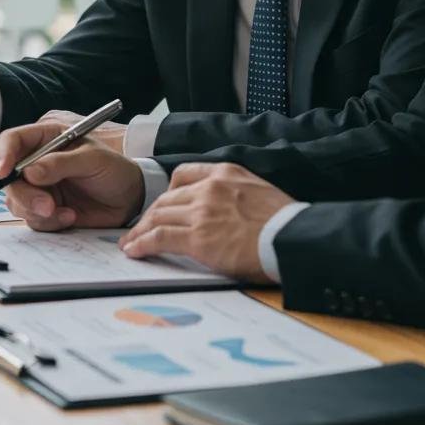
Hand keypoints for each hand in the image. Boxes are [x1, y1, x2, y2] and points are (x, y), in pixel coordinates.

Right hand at [0, 119, 144, 230]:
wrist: (130, 198)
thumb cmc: (114, 169)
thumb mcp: (92, 159)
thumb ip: (61, 163)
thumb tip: (29, 172)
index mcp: (46, 139)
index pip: (12, 141)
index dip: (3, 155)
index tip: (3, 173)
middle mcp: (36, 162)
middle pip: (9, 178)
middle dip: (24, 195)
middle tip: (46, 205)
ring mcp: (39, 188)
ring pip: (17, 202)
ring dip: (36, 211)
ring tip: (64, 213)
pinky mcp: (45, 210)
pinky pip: (33, 220)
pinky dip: (49, 222)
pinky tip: (70, 217)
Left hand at [119, 162, 294, 282]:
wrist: (294, 238)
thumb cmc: (285, 222)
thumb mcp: (258, 190)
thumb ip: (235, 194)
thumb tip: (225, 211)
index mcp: (225, 173)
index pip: (183, 174)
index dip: (168, 191)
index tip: (163, 204)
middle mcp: (209, 188)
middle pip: (166, 198)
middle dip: (150, 215)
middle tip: (140, 228)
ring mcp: (202, 211)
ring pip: (158, 217)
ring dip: (140, 231)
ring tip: (131, 243)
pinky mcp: (198, 238)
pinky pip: (159, 237)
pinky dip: (142, 243)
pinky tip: (135, 251)